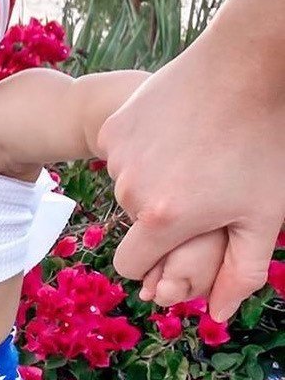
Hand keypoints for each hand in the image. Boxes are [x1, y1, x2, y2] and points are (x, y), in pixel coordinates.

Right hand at [99, 40, 284, 321]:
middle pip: (134, 224)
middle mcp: (130, 192)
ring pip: (128, 187)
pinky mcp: (114, 128)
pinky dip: (145, 148)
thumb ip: (240, 271)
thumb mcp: (265, 215)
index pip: (131, 267)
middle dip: (162, 215)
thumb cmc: (266, 142)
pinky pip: (121, 154)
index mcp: (163, 221)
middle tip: (207, 184)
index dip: (153, 264)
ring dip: (155, 180)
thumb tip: (218, 316)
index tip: (176, 245)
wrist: (247, 63)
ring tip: (198, 150)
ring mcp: (118, 157)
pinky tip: (179, 127)